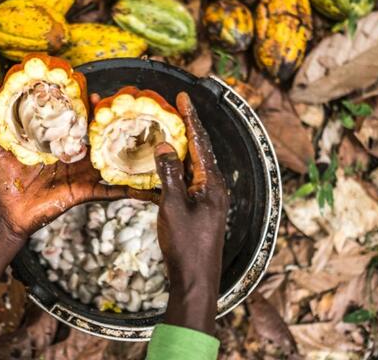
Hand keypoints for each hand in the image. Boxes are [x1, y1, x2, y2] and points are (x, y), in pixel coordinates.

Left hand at [0, 80, 155, 237]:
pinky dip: (130, 191)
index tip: (92, 91)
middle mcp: (74, 155)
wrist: (7, 211)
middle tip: (124, 108)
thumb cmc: (5, 177)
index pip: (75, 119)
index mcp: (58, 141)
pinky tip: (149, 187)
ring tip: (145, 138)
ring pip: (109, 159)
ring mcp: (83, 173)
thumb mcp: (1, 142)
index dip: (85, 106)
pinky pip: (111, 193)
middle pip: (97, 136)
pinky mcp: (85, 192)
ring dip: (126, 150)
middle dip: (110, 123)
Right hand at [153, 92, 228, 334]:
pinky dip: (177, 169)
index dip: (191, 118)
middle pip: (200, 150)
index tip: (183, 98)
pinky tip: (164, 167)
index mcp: (211, 183)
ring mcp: (209, 199)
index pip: (200, 143)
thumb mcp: (173, 206)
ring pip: (194, 166)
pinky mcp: (202, 209)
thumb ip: (169, 174)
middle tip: (175, 108)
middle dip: (187, 128)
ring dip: (181, 148)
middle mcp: (214, 187)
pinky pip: (189, 181)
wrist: (196, 279)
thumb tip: (165, 144)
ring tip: (167, 130)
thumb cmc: (186, 244)